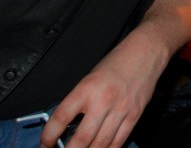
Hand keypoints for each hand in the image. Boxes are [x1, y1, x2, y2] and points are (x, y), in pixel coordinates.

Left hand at [40, 35, 164, 147]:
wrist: (145, 52)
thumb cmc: (117, 63)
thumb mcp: (90, 78)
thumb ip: (80, 101)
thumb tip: (68, 126)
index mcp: (87, 88)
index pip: (61, 117)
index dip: (49, 136)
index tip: (45, 143)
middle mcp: (103, 101)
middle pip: (81, 139)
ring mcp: (120, 110)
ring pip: (100, 144)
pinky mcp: (134, 115)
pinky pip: (119, 141)